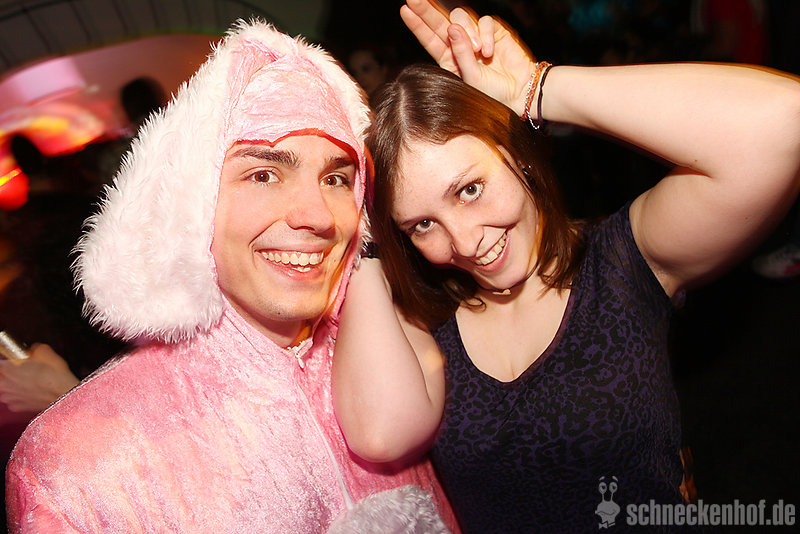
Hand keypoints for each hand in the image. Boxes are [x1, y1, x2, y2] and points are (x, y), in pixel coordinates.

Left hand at [0, 343, 78, 412]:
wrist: (64, 394)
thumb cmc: (56, 377)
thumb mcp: (45, 352)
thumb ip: (33, 349)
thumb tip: (32, 350)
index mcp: (7, 369)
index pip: (0, 362)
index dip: (8, 359)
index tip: (14, 358)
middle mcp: (5, 385)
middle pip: (1, 376)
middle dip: (10, 372)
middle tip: (22, 368)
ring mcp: (9, 397)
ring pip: (6, 387)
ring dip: (14, 383)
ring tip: (30, 380)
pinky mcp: (16, 407)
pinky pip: (13, 398)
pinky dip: (20, 394)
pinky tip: (32, 390)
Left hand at [400, 0, 535, 114]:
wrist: (520, 92)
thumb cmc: (493, 92)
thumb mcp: (471, 78)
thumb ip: (461, 54)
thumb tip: (452, 27)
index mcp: (448, 59)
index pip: (429, 38)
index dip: (417, 24)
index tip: (405, 9)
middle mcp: (459, 44)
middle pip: (439, 21)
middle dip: (427, 9)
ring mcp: (476, 35)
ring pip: (461, 18)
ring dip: (469, 31)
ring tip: (479, 51)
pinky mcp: (493, 30)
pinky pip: (485, 21)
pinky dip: (487, 34)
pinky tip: (489, 52)